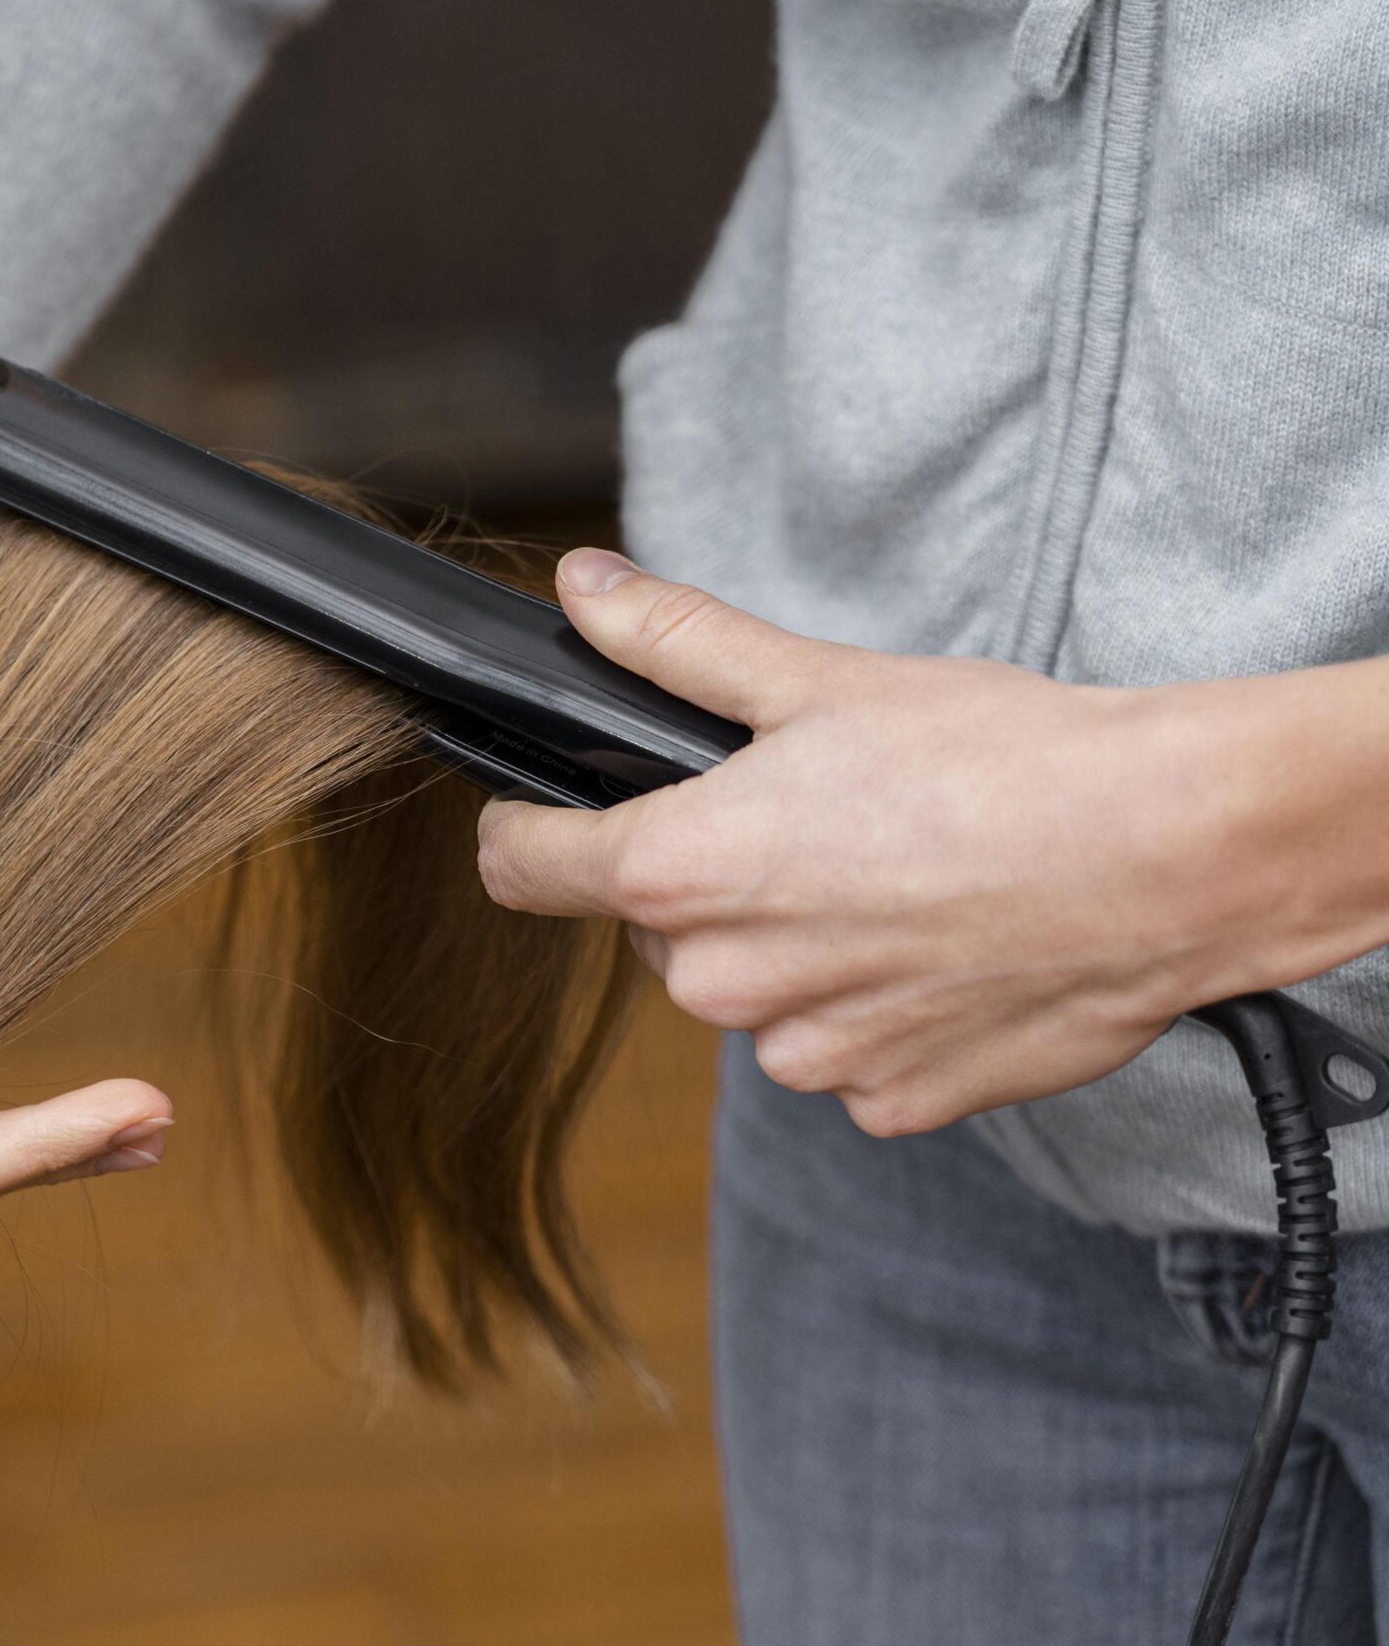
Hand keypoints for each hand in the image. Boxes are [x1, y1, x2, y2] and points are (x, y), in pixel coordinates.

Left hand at [474, 550, 1309, 1136]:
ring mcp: (806, 1056)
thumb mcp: (818, 679)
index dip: (522, 831)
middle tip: (811, 822)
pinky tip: (941, 947)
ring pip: (753, 995)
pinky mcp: (887, 1101)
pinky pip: (840, 1052)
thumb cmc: (1003, 760)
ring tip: (894, 879)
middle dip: (709, 880)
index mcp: (682, 871)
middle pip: (658, 928)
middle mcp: (724, 982)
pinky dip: (872, 1007)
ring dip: (793, 949)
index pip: (524, 869)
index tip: (536, 817)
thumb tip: (582, 591)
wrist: (1171, 854)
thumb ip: (676, 642)